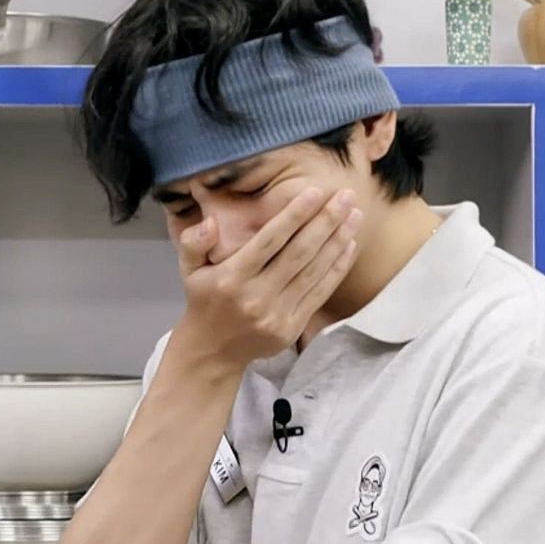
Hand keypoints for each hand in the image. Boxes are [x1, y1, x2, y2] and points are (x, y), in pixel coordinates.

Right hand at [174, 188, 362, 368]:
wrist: (213, 351)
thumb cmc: (204, 301)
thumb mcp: (189, 270)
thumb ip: (193, 242)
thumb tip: (211, 222)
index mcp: (232, 277)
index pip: (269, 241)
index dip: (294, 216)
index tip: (315, 192)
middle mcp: (256, 296)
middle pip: (299, 253)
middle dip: (325, 222)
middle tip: (346, 196)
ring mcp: (277, 314)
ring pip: (314, 272)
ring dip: (338, 241)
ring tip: (355, 215)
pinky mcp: (292, 327)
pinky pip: (319, 293)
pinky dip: (337, 268)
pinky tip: (349, 245)